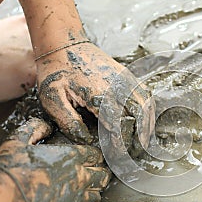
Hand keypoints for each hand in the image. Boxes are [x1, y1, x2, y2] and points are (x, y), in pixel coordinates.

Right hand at [0, 118, 109, 201]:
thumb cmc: (10, 169)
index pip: (95, 155)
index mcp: (71, 157)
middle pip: (102, 175)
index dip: (95, 156)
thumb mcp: (19, 140)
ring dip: (93, 192)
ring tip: (86, 190)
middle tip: (94, 174)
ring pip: (96, 196)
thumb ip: (35, 129)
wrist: (1, 200)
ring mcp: (75, 199)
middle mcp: (79, 177)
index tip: (91, 158)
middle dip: (100, 173)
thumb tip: (46, 126)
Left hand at [36, 42, 154, 144]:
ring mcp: (125, 79)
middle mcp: (117, 87)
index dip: (120, 144)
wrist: (64, 44)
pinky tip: (144, 121)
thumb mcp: (52, 99)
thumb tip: (87, 140)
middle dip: (137, 139)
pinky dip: (148, 111)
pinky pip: (145, 95)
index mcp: (99, 95)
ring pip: (146, 106)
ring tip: (143, 142)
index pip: (118, 126)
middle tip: (131, 154)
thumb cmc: (56, 72)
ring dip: (147, 125)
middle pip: (138, 117)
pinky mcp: (127, 76)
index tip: (116, 156)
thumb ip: (69, 122)